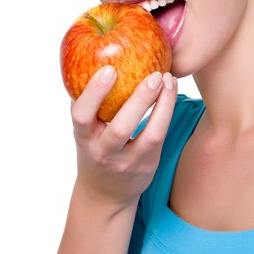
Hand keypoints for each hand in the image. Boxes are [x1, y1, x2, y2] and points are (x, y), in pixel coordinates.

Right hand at [70, 66, 177, 210]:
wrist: (106, 194)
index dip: (94, 93)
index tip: (109, 69)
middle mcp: (104, 152)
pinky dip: (167, 112)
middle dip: (139, 99)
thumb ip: (88, 104)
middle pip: (121, 128)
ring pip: (150, 135)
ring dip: (163, 105)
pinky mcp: (149, 164)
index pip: (82, 116)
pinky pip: (161, 136)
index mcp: (84, 139)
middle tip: (154, 74)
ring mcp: (128, 162)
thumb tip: (92, 59)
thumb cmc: (95, 148)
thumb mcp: (85, 131)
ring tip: (169, 80)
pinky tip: (171, 91)